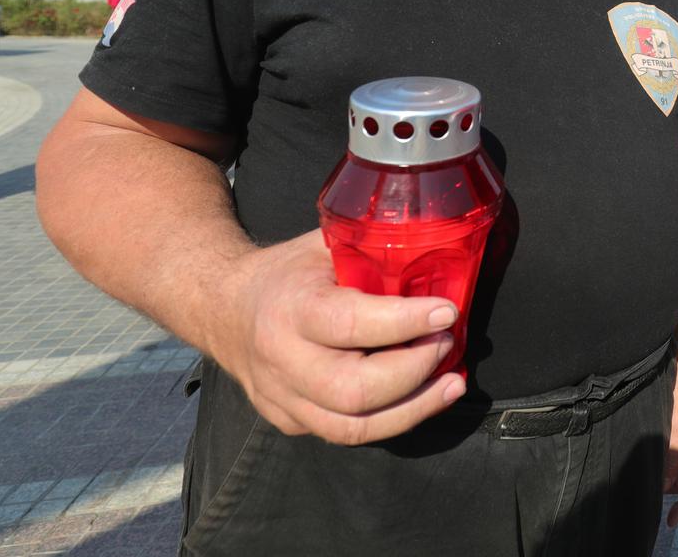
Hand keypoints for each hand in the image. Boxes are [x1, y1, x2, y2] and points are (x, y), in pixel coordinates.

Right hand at [210, 229, 466, 443]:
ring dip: (414, 408)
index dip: (405, 322)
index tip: (447, 312)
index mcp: (291, 307)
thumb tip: (439, 249)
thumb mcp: (324, 245)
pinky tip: (423, 397)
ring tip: (452, 384)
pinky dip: (393, 419)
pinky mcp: (290, 421)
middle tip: (447, 344)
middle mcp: (282, 360)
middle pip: (354, 390)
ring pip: (352, 427)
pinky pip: (346, 433)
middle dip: (414, 371)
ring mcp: (282, 398)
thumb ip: (372, 249)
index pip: (351, 324)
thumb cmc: (289, 272)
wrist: (225, 308)